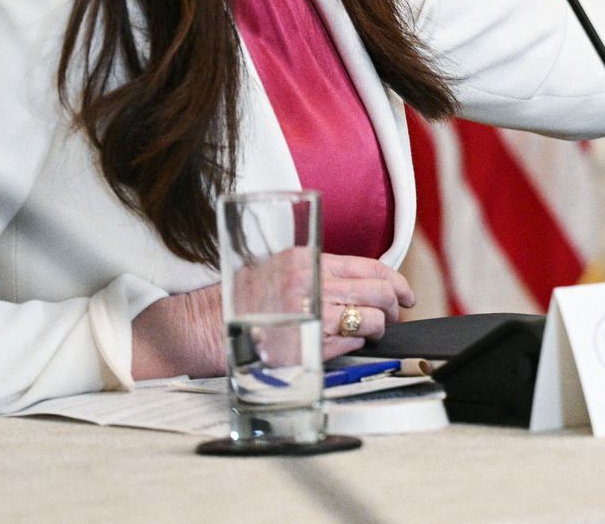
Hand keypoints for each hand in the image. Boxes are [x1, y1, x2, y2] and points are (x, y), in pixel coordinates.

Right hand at [130, 253, 415, 378]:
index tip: (405, 292)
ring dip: (379, 326)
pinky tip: (351, 343)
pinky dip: (357, 344)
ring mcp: (308, 314)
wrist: (200, 326)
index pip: (369, 266)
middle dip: (395, 304)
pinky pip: (347, 344)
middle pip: (377, 291)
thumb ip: (316, 272)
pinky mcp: (303, 345)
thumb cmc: (238, 300)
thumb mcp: (278, 269)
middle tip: (396, 312)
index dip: (395, 281)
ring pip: (368, 318)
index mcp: (306, 260)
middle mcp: (310, 283)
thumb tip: (358, 284)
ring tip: (374, 330)